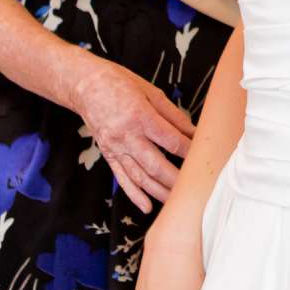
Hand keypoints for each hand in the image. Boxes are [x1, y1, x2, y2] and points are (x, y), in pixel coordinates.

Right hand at [68, 56, 194, 212]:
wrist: (84, 85)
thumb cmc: (119, 83)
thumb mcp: (150, 91)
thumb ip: (173, 115)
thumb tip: (194, 131)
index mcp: (140, 116)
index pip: (171, 141)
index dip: (190, 151)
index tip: (204, 158)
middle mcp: (127, 135)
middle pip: (156, 165)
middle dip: (176, 180)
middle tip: (194, 188)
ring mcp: (115, 147)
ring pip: (140, 176)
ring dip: (159, 192)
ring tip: (177, 202)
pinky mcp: (108, 154)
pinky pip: (122, 178)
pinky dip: (135, 194)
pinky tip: (147, 206)